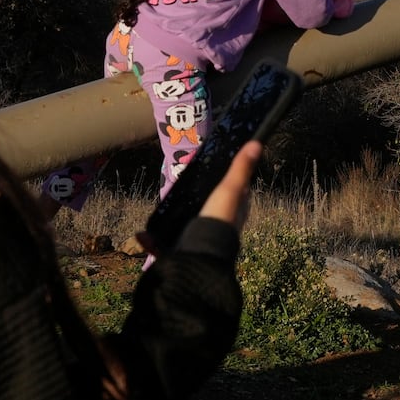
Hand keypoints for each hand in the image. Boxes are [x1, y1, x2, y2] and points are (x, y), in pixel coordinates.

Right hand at [135, 140, 262, 257]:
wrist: (200, 256)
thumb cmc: (218, 220)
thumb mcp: (230, 190)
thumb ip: (240, 169)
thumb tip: (257, 143)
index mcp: (234, 215)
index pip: (237, 196)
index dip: (231, 184)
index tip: (219, 172)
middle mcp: (219, 229)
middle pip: (211, 212)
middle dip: (201, 204)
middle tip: (186, 189)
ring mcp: (200, 242)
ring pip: (188, 229)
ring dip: (176, 223)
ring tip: (164, 211)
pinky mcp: (181, 254)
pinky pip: (165, 246)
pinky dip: (154, 241)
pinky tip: (143, 235)